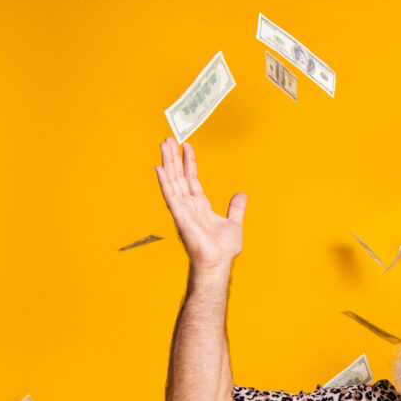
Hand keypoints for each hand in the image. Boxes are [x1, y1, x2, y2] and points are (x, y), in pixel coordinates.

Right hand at [154, 137, 246, 269]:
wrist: (219, 262)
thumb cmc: (223, 248)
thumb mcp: (234, 223)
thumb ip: (236, 208)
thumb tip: (242, 195)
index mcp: (200, 205)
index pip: (191, 179)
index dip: (189, 162)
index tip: (187, 146)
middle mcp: (188, 205)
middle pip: (179, 176)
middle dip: (173, 158)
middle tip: (168, 139)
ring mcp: (182, 209)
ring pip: (173, 181)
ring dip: (167, 163)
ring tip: (163, 145)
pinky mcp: (180, 216)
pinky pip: (170, 196)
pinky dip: (164, 182)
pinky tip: (159, 168)